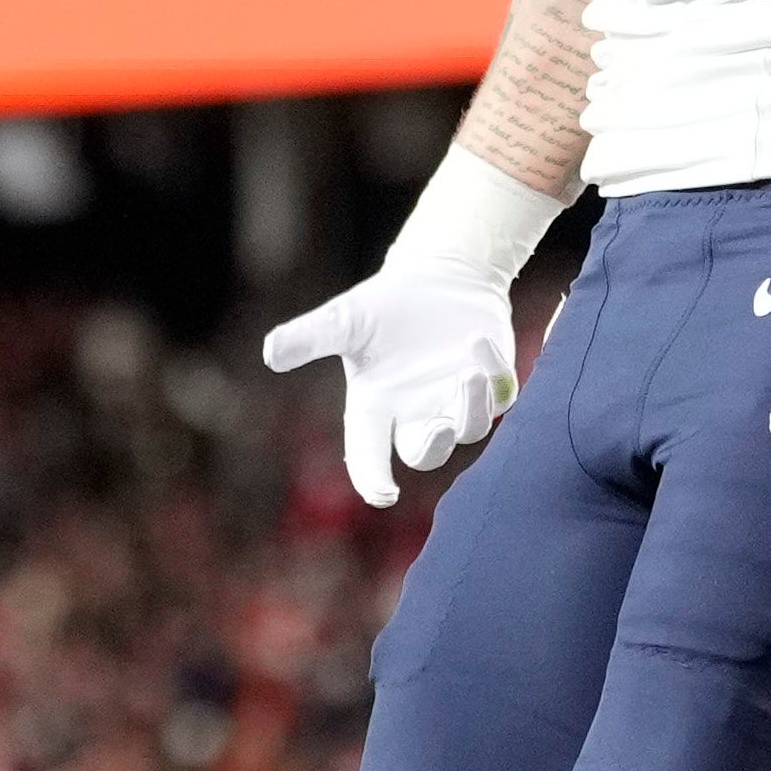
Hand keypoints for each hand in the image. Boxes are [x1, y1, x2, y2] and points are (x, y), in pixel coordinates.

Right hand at [259, 150, 560, 506]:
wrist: (438, 277)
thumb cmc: (384, 304)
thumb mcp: (343, 319)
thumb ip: (310, 338)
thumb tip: (270, 352)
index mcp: (377, 407)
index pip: (368, 453)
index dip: (372, 477)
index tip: (383, 494)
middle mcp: (417, 413)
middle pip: (426, 452)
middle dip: (432, 445)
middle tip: (437, 428)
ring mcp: (456, 401)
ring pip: (471, 428)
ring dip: (470, 408)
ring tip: (468, 374)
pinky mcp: (492, 383)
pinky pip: (501, 395)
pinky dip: (494, 374)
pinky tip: (478, 341)